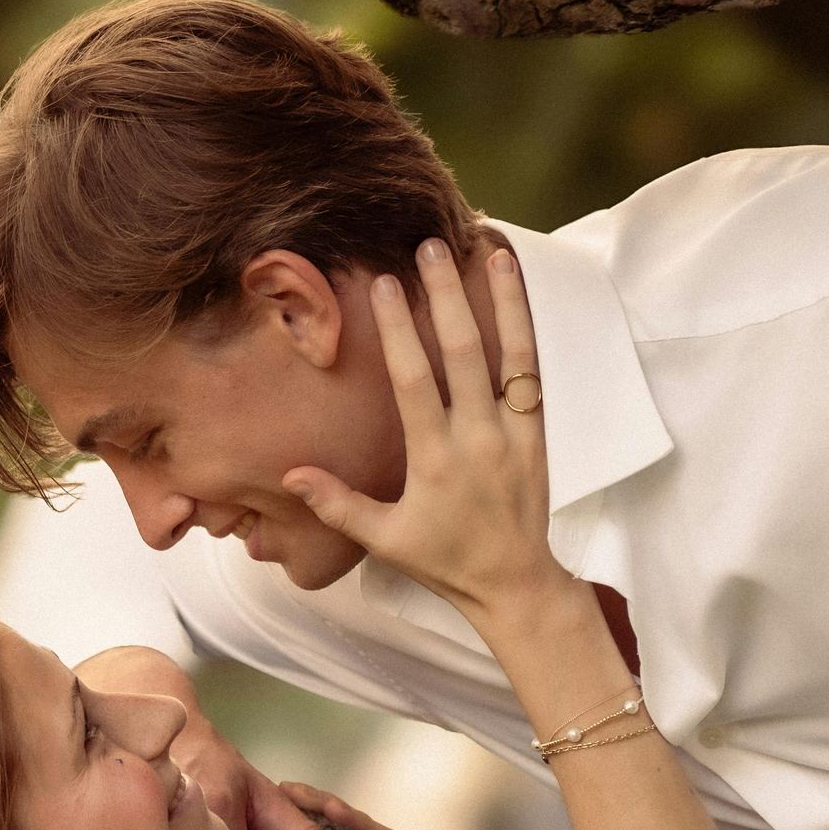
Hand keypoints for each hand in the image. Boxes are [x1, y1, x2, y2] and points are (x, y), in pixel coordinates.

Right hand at [281, 240, 555, 618]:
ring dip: (497, 298)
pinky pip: (532, 370)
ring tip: (485, 248)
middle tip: (426, 247)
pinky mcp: (537, 432)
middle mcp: (478, 440)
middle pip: (462, 354)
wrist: (514, 582)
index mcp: (436, 461)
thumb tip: (291, 474)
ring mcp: (513, 433)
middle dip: (444, 296)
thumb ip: (338, 505)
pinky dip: (524, 325)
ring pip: (508, 353)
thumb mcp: (385, 539)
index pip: (415, 383)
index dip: (400, 331)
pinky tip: (515, 288)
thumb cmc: (444, 560)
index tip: (386, 285)